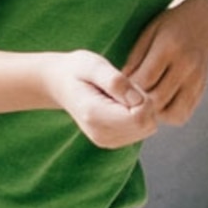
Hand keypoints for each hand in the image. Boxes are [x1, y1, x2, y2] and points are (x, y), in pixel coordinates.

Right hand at [41, 50, 157, 148]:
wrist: (60, 84)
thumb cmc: (78, 70)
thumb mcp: (94, 65)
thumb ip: (115, 81)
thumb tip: (138, 100)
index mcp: (95, 116)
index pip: (139, 118)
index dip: (141, 98)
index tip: (126, 85)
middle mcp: (101, 135)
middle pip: (146, 125)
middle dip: (143, 104)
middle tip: (123, 89)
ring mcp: (106, 141)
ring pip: (147, 129)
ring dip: (141, 110)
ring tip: (118, 96)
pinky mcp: (112, 142)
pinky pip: (141, 130)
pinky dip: (137, 116)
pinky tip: (119, 105)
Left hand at [120, 0, 207, 126]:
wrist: (204, 23)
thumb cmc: (170, 26)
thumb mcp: (149, 32)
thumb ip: (135, 58)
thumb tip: (123, 85)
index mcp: (170, 47)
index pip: (146, 79)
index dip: (130, 88)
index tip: (123, 86)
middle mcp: (187, 65)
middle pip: (158, 97)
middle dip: (141, 101)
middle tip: (131, 97)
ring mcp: (197, 80)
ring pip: (172, 112)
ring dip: (155, 112)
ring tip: (145, 102)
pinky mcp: (201, 90)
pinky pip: (183, 113)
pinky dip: (168, 114)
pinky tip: (160, 104)